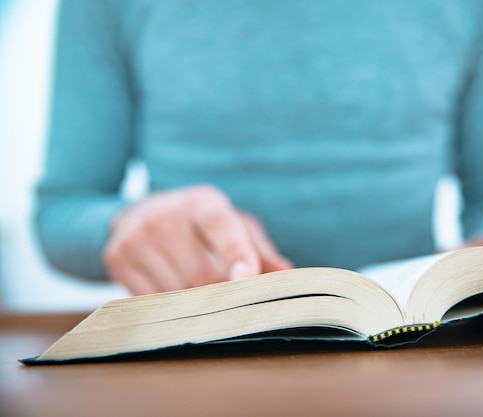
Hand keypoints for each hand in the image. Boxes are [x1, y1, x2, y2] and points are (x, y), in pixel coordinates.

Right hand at [102, 186, 291, 294]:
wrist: (140, 214)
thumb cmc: (201, 225)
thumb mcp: (234, 226)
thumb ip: (261, 251)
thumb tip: (287, 277)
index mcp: (202, 202)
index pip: (221, 227)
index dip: (235, 253)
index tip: (247, 278)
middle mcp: (165, 214)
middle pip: (202, 274)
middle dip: (222, 294)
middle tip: (230, 298)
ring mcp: (135, 236)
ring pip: (176, 294)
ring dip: (196, 305)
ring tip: (199, 292)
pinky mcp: (115, 257)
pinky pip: (150, 302)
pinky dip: (169, 308)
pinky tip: (173, 294)